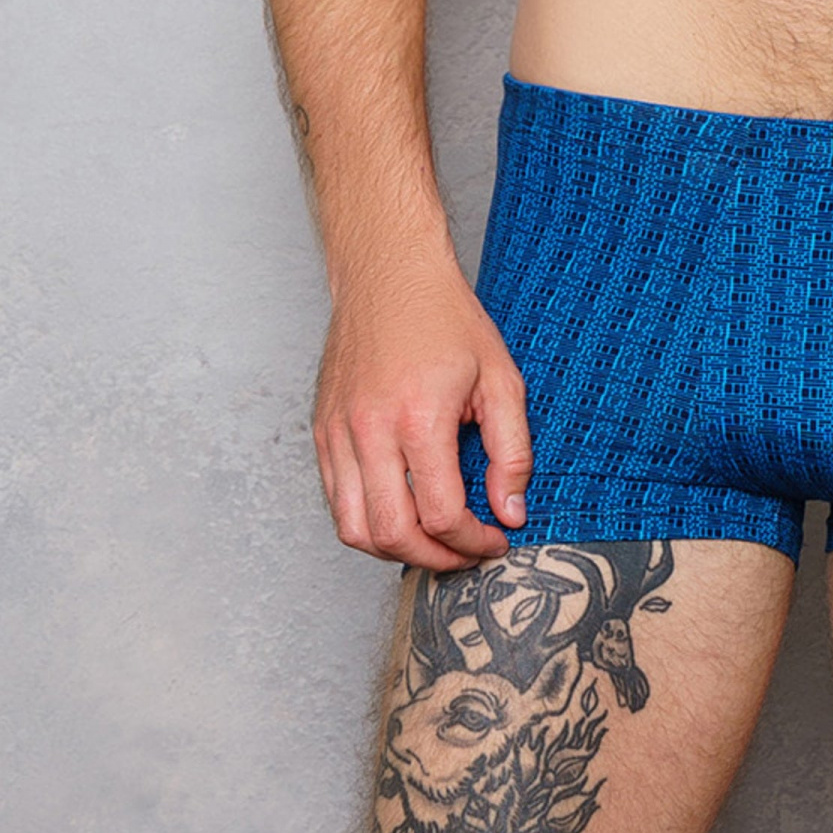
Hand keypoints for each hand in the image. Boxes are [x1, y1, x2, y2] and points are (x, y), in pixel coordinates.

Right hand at [313, 258, 533, 570]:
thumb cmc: (445, 318)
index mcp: (418, 417)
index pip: (440, 514)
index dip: (473, 542)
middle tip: (465, 553)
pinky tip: (400, 511)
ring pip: (352, 528)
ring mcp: (338, 432)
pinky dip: (366, 522)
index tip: (495, 539)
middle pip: (391, 534)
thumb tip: (511, 511)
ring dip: (394, 549)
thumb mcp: (501, 378)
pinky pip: (335, 499)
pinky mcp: (322, 431)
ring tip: (432, 542)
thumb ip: (511, 451)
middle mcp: (370, 431)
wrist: (389, 272)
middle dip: (436, 559)